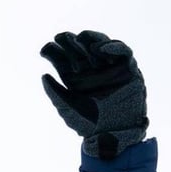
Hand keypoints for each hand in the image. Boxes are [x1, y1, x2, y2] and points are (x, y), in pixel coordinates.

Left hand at [40, 30, 147, 158]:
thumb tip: (43, 75)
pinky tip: (100, 48)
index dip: (54, 52)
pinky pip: (123, 52)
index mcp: (74, 79)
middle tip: (61, 37)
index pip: (62, 60)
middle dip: (69, 42)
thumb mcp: (67, 108)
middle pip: (79, 50)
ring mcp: (109, 68)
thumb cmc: (88, 125)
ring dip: (90, 39)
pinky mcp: (128, 69)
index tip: (45, 49)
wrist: (112, 134)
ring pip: (99, 46)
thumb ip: (55, 93)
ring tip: (79, 38)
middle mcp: (90, 71)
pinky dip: (113, 47)